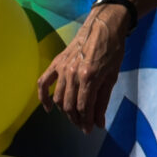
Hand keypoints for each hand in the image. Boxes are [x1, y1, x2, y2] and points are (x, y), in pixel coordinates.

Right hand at [38, 2, 132, 131]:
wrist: (103, 26)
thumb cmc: (113, 50)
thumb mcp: (113, 76)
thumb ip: (103, 100)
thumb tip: (99, 122)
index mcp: (89, 77)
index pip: (83, 107)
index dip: (86, 121)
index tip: (90, 130)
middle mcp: (72, 74)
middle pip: (70, 105)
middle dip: (76, 119)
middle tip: (84, 126)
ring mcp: (62, 68)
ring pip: (58, 98)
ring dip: (65, 111)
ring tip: (74, 117)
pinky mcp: (56, 63)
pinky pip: (44, 83)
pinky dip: (44, 97)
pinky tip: (49, 108)